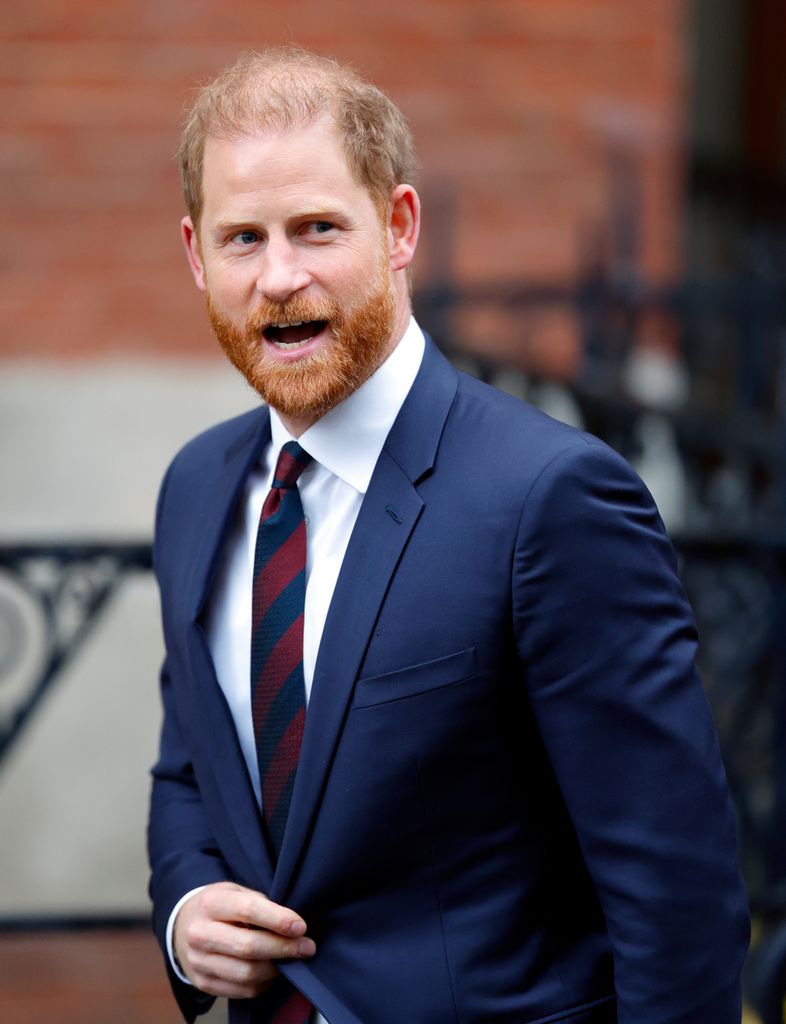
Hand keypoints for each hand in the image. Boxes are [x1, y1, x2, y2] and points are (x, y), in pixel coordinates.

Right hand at [173, 881, 315, 997]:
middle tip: (307, 947)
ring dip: (276, 969)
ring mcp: (198, 961)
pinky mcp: (202, 983)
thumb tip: (293, 925)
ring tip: (292, 960)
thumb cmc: (221, 906)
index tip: (301, 926)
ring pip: (246, 973)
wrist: (185, 925)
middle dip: (283, 948)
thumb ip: (260, 903)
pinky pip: (242, 990)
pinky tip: (273, 971)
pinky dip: (264, 983)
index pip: (248, 910)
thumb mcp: (236, 891)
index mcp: (210, 903)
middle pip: (248, 947)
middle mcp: (199, 933)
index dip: (278, 919)